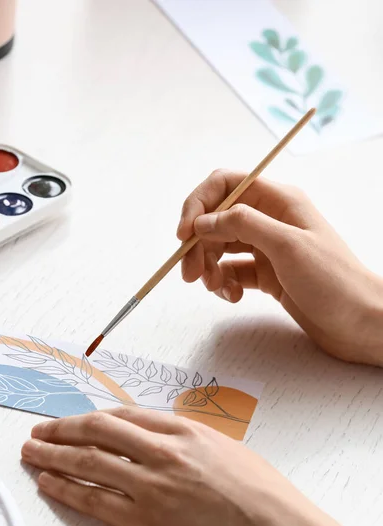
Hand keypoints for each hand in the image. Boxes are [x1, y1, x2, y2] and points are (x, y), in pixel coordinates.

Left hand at [22, 408, 382, 525]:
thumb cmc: (258, 490)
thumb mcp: (222, 446)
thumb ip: (184, 438)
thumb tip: (154, 437)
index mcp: (182, 429)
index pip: (123, 415)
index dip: (92, 417)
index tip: (76, 420)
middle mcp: (161, 451)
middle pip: (96, 431)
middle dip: (61, 428)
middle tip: (41, 430)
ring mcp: (150, 485)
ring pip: (88, 463)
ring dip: (54, 455)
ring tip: (34, 452)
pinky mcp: (145, 520)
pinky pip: (95, 501)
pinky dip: (67, 489)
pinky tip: (51, 482)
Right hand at [177, 170, 382, 365]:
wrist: (359, 323)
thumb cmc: (334, 281)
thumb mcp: (288, 247)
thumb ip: (244, 225)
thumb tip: (204, 220)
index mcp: (278, 201)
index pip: (225, 185)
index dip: (199, 205)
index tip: (184, 234)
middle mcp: (270, 220)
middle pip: (217, 220)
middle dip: (198, 245)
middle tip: (190, 274)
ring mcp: (267, 248)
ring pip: (220, 247)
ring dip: (209, 266)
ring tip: (216, 288)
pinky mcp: (266, 274)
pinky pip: (232, 271)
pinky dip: (224, 283)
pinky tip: (232, 296)